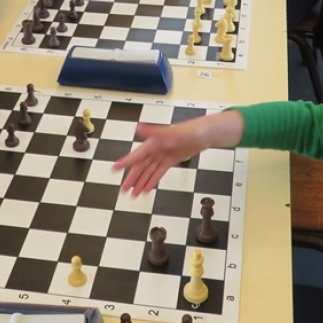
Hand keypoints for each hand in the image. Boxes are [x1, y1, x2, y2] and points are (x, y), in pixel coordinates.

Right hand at [113, 112, 241, 194]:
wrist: (208, 133)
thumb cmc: (193, 130)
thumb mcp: (174, 132)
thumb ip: (156, 131)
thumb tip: (139, 127)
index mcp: (154, 142)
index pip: (137, 154)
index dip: (126, 162)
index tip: (114, 168)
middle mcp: (157, 147)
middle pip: (141, 165)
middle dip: (132, 178)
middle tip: (123, 190)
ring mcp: (164, 153)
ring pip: (149, 170)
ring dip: (141, 182)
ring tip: (133, 195)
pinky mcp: (171, 158)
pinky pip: (159, 171)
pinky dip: (152, 180)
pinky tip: (147, 189)